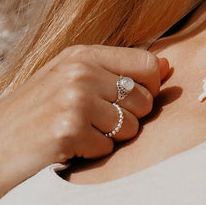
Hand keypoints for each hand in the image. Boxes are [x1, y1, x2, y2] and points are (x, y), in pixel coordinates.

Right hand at [0, 45, 168, 197]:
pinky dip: (94, 150)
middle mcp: (80, 72)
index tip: (136, 98)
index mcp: (83, 54)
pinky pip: (108, 146)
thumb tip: (167, 66)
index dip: (152, 86)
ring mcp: (75, 100)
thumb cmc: (38, 108)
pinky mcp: (69, 130)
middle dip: (130, 116)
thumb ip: (119, 70)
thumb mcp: (73, 77)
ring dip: (112, 135)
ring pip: (131, 126)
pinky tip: (71, 143)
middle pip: (144, 99)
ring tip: (83, 130)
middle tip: (100, 119)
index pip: (147, 63)